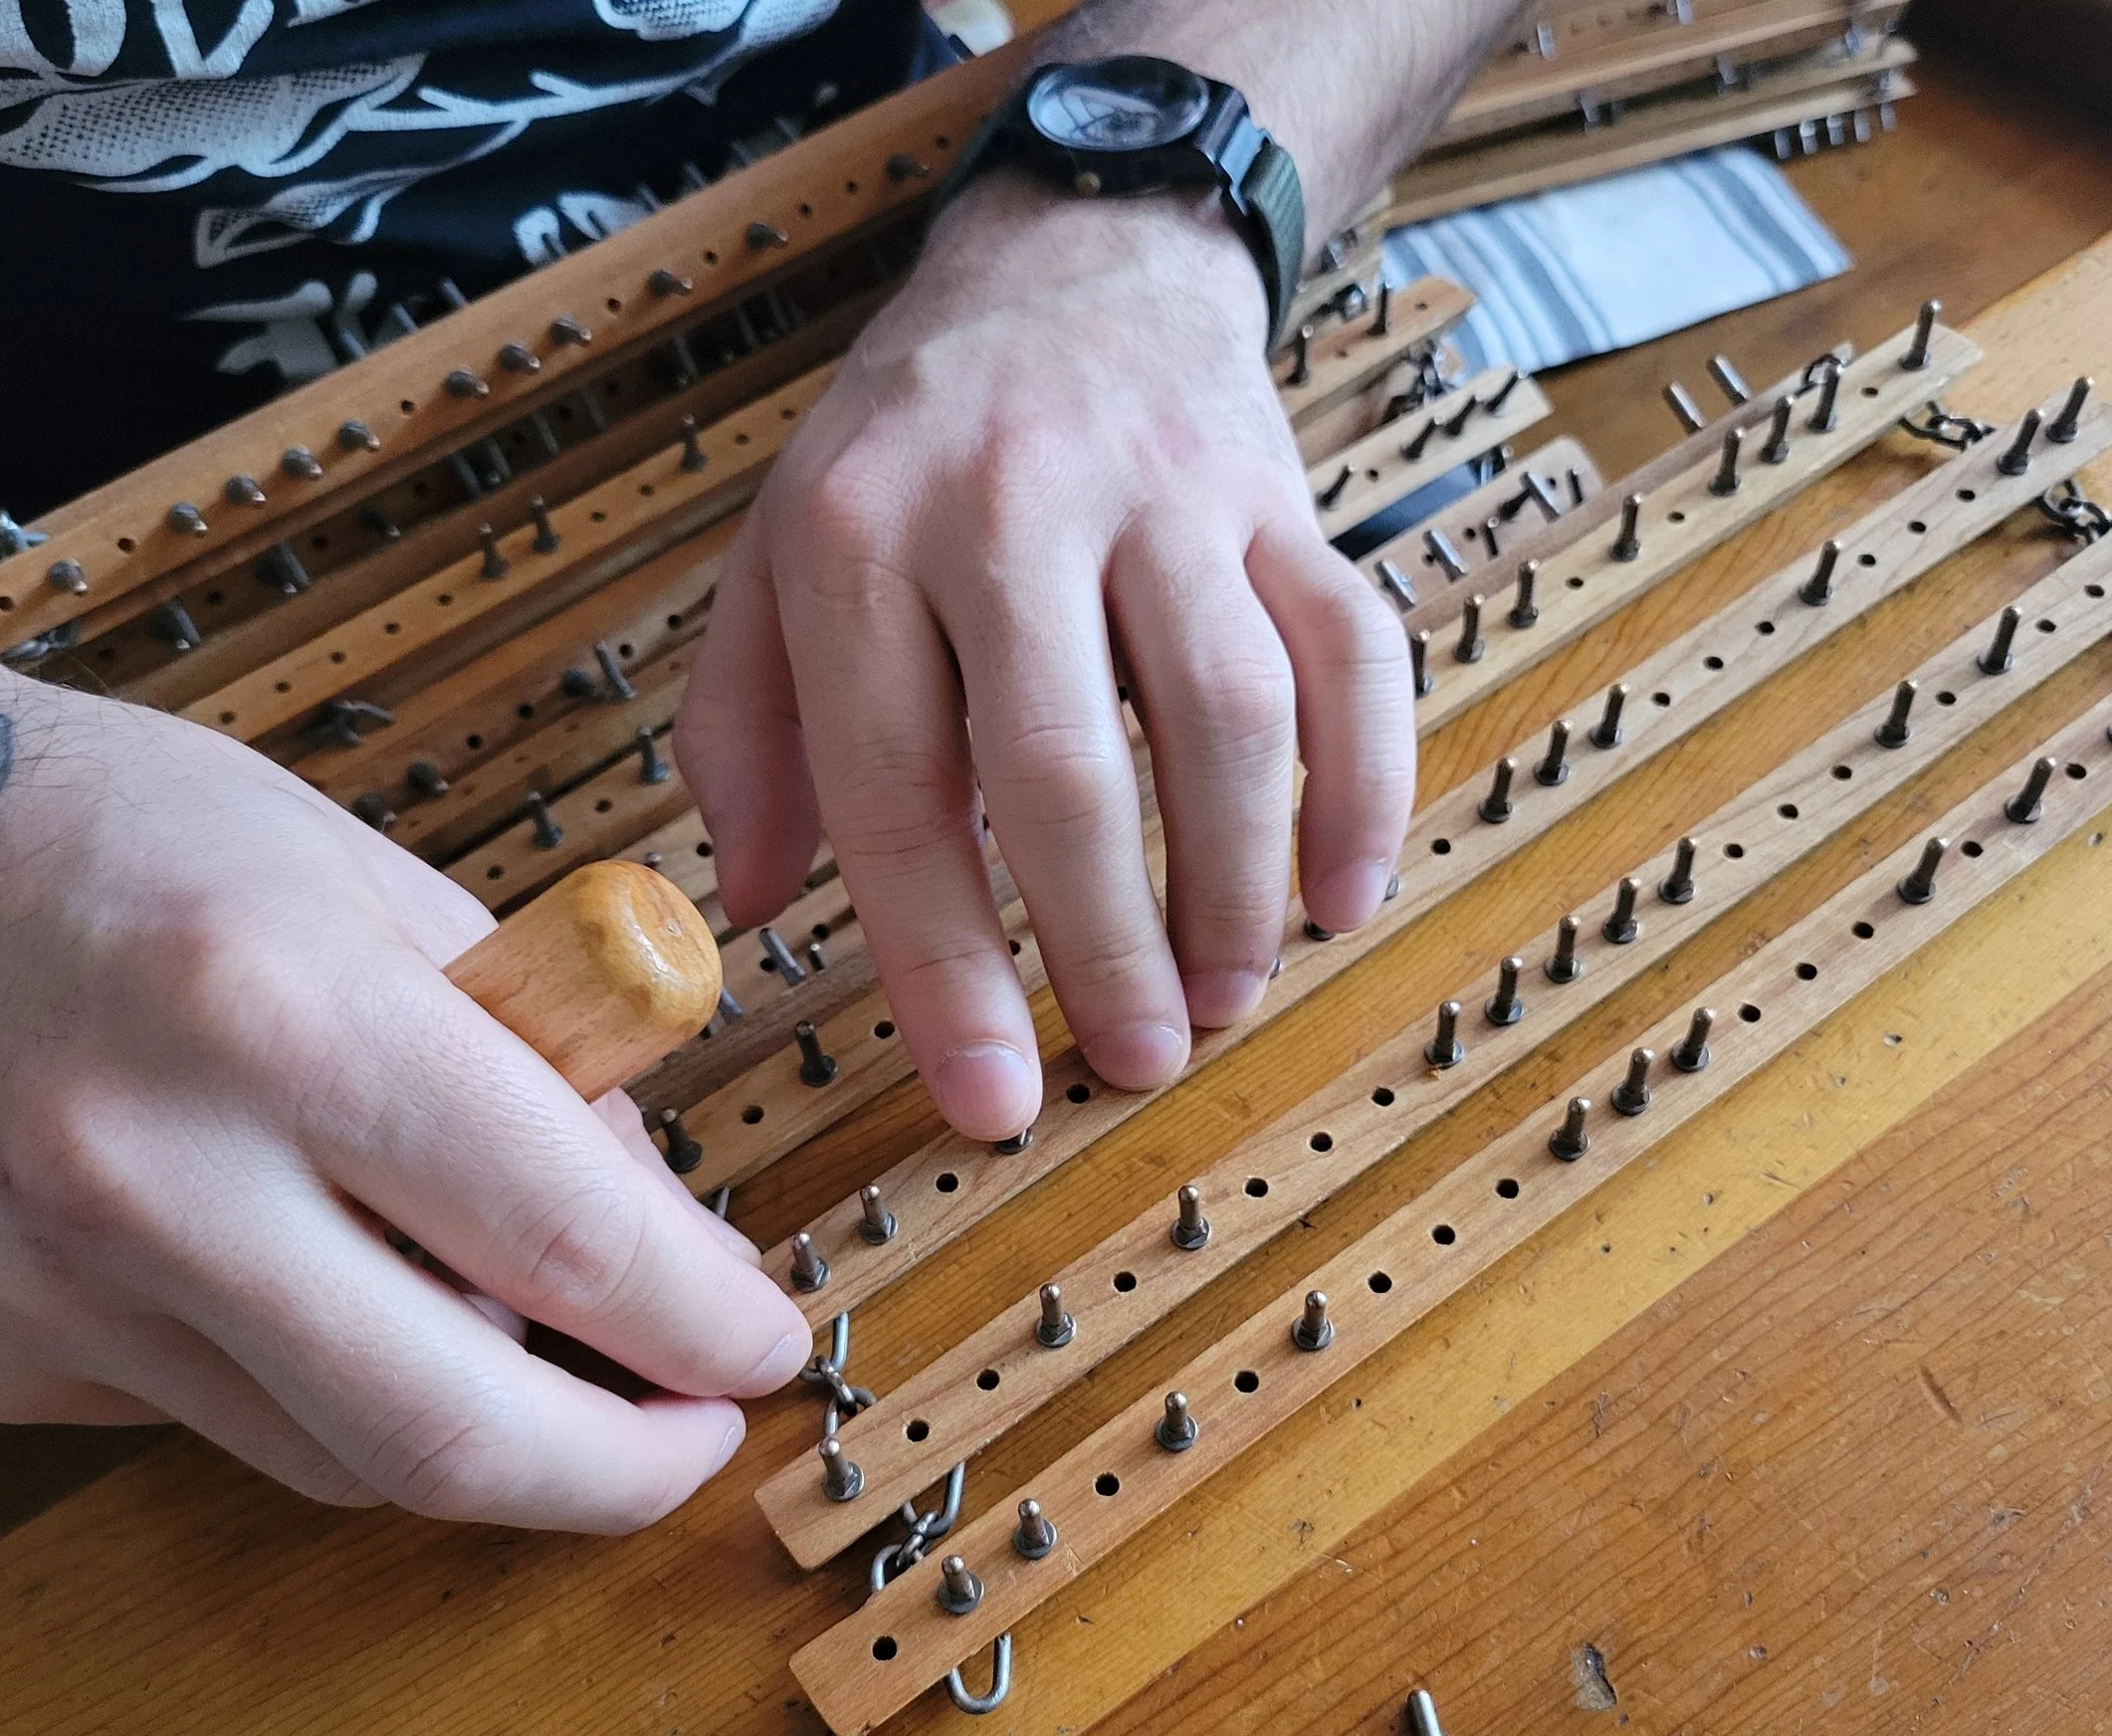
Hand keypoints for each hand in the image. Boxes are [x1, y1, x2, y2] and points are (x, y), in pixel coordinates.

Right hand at [0, 635, 811, 1529]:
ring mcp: (51, 1285)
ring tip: (527, 1333)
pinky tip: (318, 1275)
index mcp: (285, 1009)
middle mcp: (150, 1167)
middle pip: (454, 1433)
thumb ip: (542, 1075)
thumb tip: (660, 1251)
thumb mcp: (395, 892)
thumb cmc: (154, 837)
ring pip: (348, 1459)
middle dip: (622, 1470)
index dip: (705, 1324)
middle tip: (693, 1435)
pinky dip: (327, 1382)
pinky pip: (230, 1424)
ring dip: (483, 1427)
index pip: (566, 1241)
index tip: (765, 1344)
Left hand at [679, 177, 1415, 1140]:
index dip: (942, 961)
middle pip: (1066, 766)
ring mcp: (1164, 496)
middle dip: (1105, 945)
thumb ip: (744, 729)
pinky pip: (1354, 650)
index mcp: (858, 541)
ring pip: (1229, 714)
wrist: (1071, 263)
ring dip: (1237, 882)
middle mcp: (1010, 509)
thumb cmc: (908, 447)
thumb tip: (751, 908)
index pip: (891, 785)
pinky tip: (1344, 892)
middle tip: (1132, 1063)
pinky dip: (1368, 783)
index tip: (989, 1095)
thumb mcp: (773, 557)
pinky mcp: (1280, 500)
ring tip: (1225, 993)